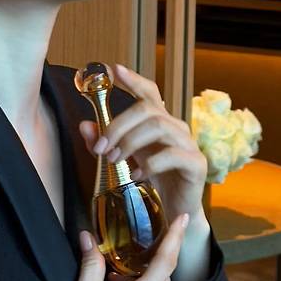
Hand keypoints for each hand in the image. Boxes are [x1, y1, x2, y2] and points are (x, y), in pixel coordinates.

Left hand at [78, 62, 206, 222]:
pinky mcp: (196, 164)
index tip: (114, 70)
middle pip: (147, 109)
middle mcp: (175, 127)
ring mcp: (188, 144)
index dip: (133, 80)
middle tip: (101, 148)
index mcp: (159, 121)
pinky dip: (149, 165)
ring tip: (114, 161)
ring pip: (159, 126)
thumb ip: (104, 142)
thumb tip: (84, 126)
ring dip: (130, 142)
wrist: (176, 210)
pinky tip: (135, 176)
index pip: (149, 93)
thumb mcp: (123, 158)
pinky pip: (171, 155)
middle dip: (118, 125)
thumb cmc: (151, 179)